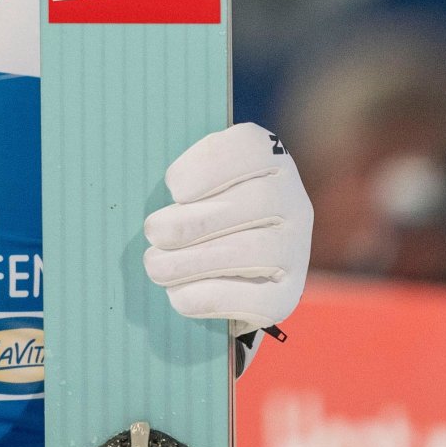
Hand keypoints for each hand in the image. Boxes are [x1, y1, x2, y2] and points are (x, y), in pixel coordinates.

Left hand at [142, 122, 311, 334]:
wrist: (222, 273)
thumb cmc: (195, 214)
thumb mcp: (189, 185)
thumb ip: (179, 182)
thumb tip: (150, 198)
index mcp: (270, 160)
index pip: (253, 147)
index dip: (210, 164)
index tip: (174, 187)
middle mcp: (294, 202)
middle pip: (255, 203)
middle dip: (193, 222)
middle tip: (153, 232)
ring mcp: (295, 252)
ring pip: (252, 252)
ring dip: (192, 262)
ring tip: (156, 266)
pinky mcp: (285, 297)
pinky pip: (254, 299)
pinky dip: (208, 297)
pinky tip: (179, 293)